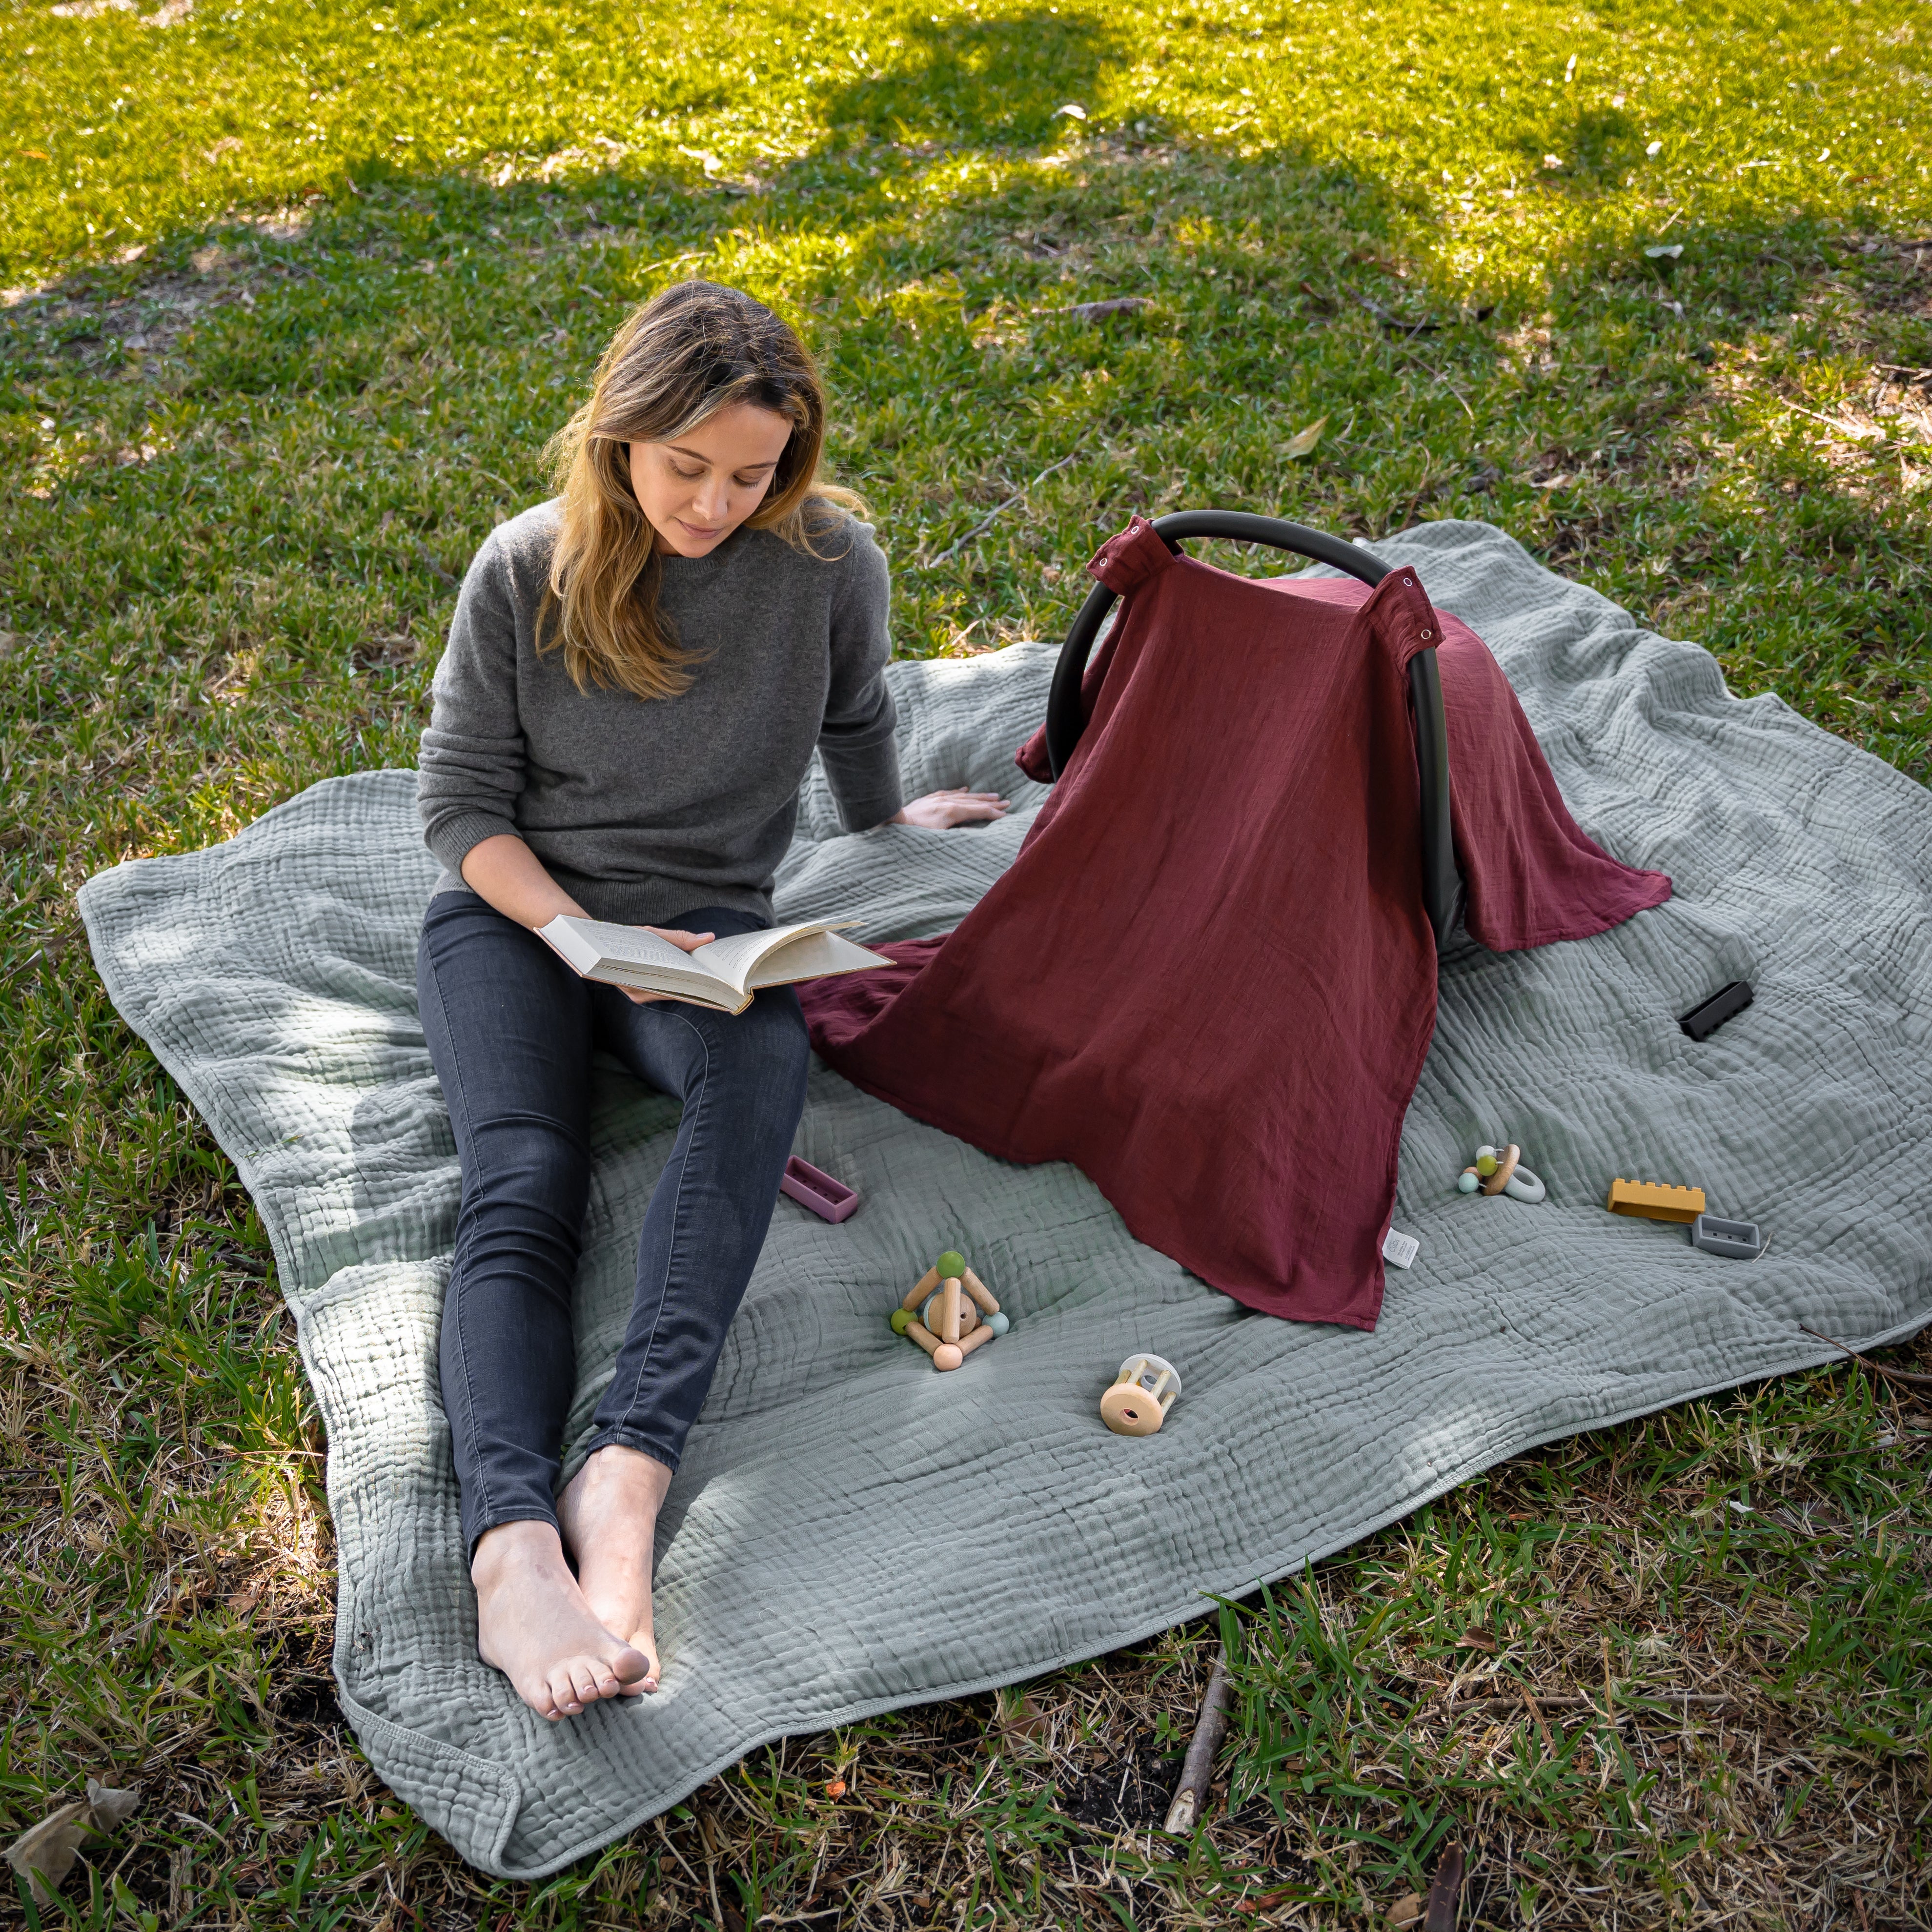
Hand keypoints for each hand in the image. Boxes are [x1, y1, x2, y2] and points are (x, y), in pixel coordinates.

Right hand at [621, 927, 715, 1003]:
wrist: (597, 945)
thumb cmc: (623, 938)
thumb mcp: (652, 935)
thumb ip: (680, 938)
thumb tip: (708, 938)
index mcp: (639, 981)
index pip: (675, 986)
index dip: (695, 982)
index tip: (713, 977)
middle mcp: (638, 993)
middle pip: (675, 991)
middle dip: (695, 982)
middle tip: (715, 974)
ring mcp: (639, 995)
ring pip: (671, 992)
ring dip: (687, 982)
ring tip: (705, 972)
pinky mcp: (640, 993)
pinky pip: (663, 989)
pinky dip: (676, 980)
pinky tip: (689, 973)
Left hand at [891, 788, 1009, 829]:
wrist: (893, 824)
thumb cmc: (915, 835)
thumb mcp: (940, 838)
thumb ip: (959, 833)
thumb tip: (975, 831)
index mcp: (952, 812)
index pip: (978, 811)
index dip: (994, 813)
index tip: (1006, 814)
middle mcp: (947, 802)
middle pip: (974, 801)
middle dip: (991, 802)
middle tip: (1006, 802)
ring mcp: (937, 799)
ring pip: (964, 796)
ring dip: (979, 796)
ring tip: (993, 795)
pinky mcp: (929, 799)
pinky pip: (948, 793)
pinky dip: (959, 792)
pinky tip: (966, 790)